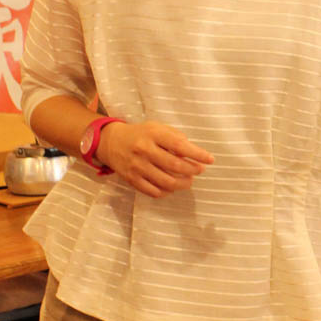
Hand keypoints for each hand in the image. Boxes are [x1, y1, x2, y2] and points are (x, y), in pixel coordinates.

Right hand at [97, 120, 213, 196]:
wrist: (111, 142)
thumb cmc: (140, 134)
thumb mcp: (157, 127)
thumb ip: (175, 137)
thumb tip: (192, 151)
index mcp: (153, 134)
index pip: (180, 146)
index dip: (197, 154)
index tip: (210, 160)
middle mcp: (144, 150)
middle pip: (175, 166)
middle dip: (192, 170)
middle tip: (199, 170)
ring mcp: (137, 166)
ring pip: (167, 182)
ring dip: (183, 184)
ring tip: (189, 180)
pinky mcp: (132, 179)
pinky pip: (154, 192)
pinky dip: (167, 192)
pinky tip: (172, 187)